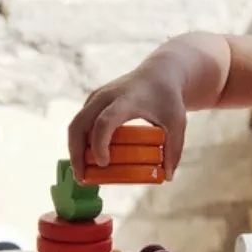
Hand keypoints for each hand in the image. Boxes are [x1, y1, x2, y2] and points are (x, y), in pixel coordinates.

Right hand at [68, 60, 186, 182]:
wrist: (159, 72)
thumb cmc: (168, 99)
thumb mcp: (177, 123)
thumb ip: (174, 149)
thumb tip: (168, 177)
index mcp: (126, 100)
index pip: (105, 122)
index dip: (100, 144)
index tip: (104, 164)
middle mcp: (106, 97)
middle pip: (80, 124)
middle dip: (77, 153)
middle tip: (82, 178)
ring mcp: (97, 97)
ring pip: (76, 124)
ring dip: (74, 150)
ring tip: (82, 175)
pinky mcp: (93, 101)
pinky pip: (80, 123)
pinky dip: (79, 142)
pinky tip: (86, 160)